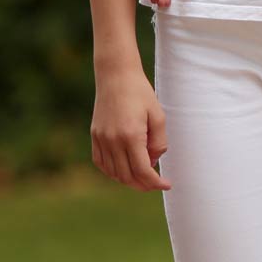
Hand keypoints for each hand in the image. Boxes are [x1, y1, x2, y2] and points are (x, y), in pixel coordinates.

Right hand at [91, 70, 170, 190]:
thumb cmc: (141, 93)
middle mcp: (112, 140)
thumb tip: (152, 162)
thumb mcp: (158, 116)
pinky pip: (101, 163)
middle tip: (156, 183)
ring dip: (128, 179)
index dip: (155, 182)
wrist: (115, 76)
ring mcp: (101, 139)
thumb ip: (158, 142)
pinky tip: (125, 169)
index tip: (166, 184)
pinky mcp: (94, 136)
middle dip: (143, 184)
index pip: (142, 170)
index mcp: (131, 135)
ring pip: (113, 173)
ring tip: (143, 176)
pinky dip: (113, 171)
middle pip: (127, 176)